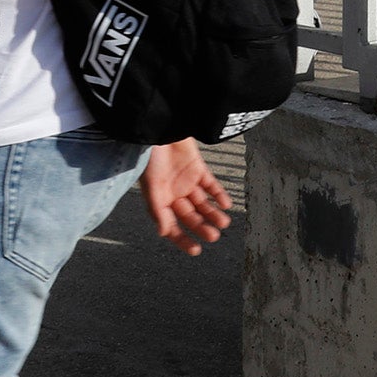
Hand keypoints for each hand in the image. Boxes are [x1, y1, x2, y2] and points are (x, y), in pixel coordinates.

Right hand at [139, 138, 232, 254]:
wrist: (160, 126)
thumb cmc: (150, 156)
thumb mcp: (151, 184)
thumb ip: (157, 209)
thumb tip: (164, 233)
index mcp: (159, 199)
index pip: (171, 224)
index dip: (182, 238)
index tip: (196, 250)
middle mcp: (173, 192)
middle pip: (190, 216)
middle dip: (202, 226)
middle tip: (214, 235)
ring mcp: (186, 180)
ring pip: (203, 203)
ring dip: (213, 213)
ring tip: (224, 221)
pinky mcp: (197, 168)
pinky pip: (211, 185)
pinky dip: (219, 194)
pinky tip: (226, 203)